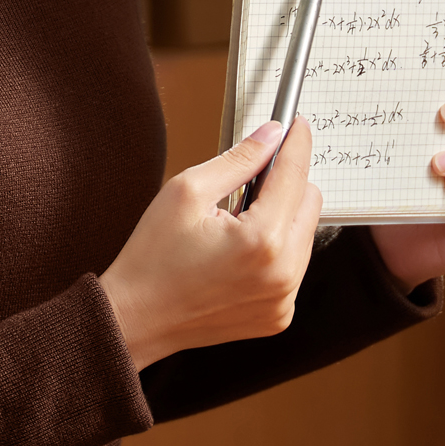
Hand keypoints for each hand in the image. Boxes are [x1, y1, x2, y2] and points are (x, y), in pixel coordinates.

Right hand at [97, 119, 323, 369]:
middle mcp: (282, 274)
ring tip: (236, 223)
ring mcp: (283, 300)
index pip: (295, 175)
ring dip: (281, 217)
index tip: (296, 125)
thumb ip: (239, 159)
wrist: (134, 320)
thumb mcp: (187, 191)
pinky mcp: (278, 315)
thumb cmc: (151, 259)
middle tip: (249, 180)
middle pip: (310, 203)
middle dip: (285, 183)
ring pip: (304, 234)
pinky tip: (239, 252)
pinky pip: (293, 266)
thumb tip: (271, 136)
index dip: (296, 143)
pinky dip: (275, 251)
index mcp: (262, 240)